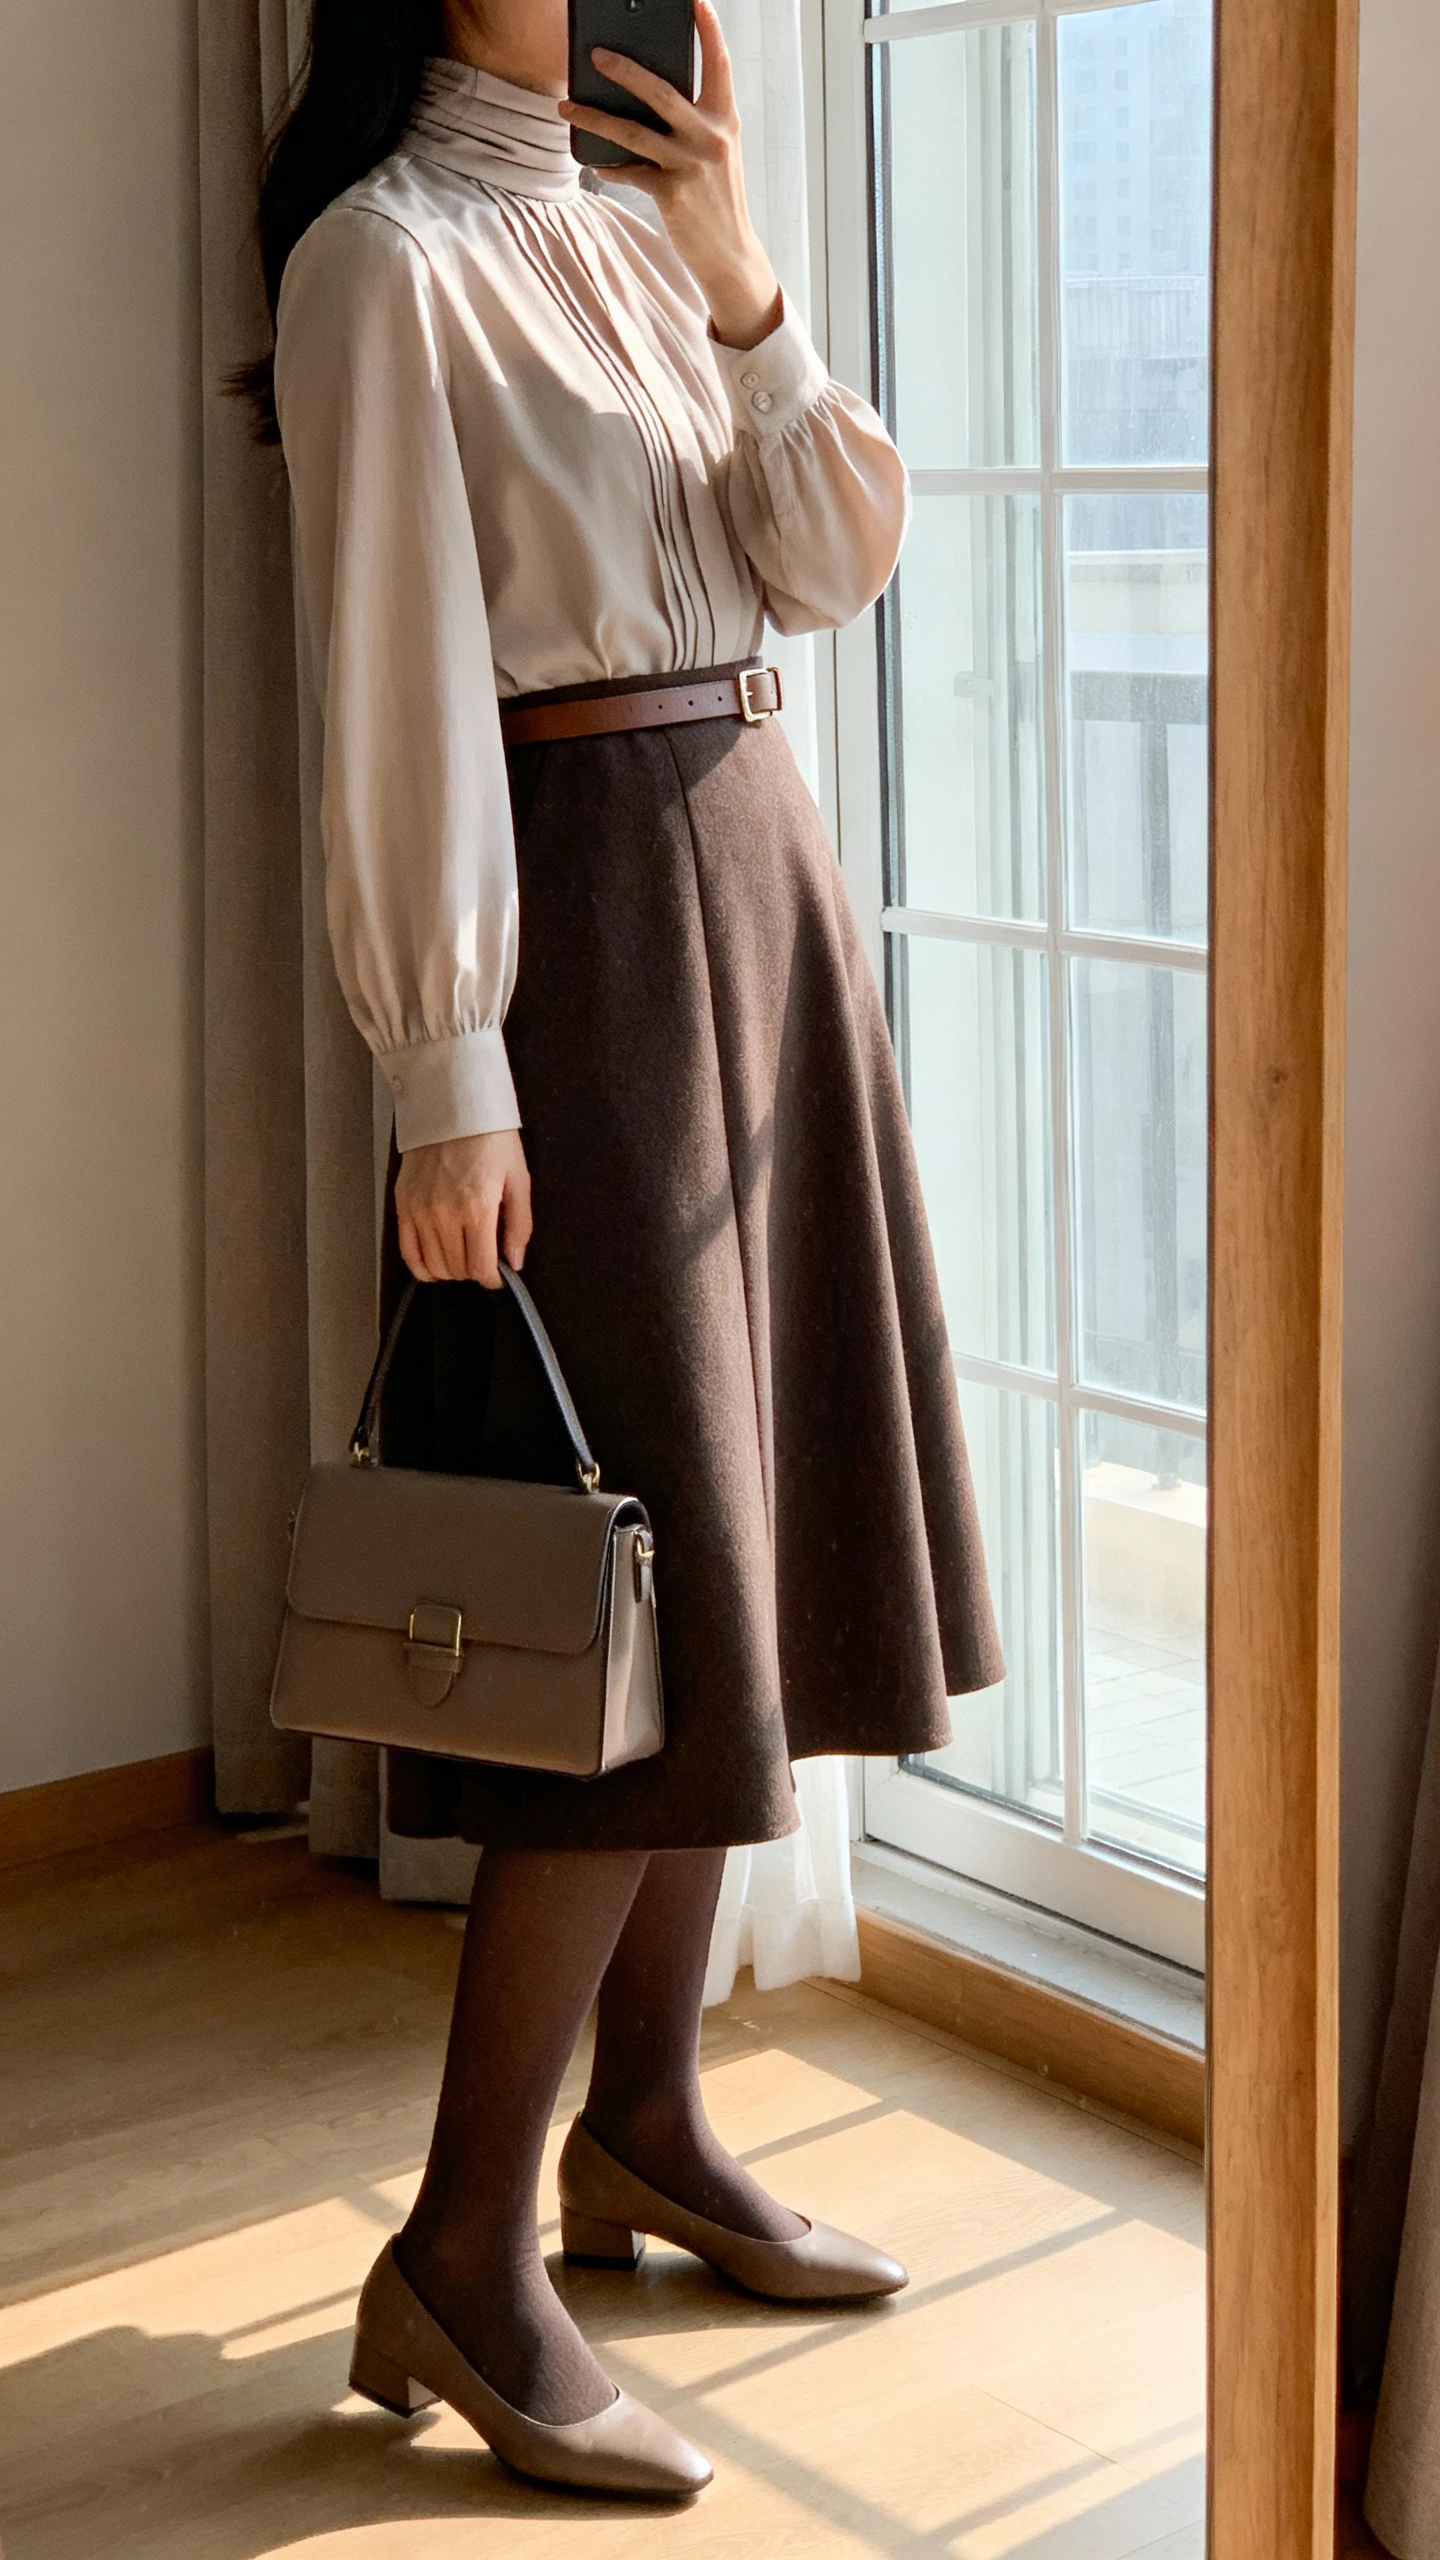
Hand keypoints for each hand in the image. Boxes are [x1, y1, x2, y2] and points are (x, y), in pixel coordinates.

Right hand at [395, 1130, 532, 1286]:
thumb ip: (519, 1224)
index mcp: (478, 1208)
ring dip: (451, 1271)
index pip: (482, 1267)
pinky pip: (407, 1251)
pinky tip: (434, 1266)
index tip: (498, 1275)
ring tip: (462, 1258)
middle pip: (458, 1269)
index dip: (493, 1279)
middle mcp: (445, 1213)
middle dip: (474, 1272)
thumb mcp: (518, 1178)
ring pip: (433, 1265)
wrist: (452, 1104)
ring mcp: (420, 1209)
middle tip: (483, 1260)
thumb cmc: (490, 1137)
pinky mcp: (403, 1203)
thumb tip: (515, 1261)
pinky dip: (421, 1267)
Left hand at [559, 0, 781, 350]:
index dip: (708, 29)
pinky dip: (610, 165)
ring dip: (594, 117)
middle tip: (594, 54)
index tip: (696, 0)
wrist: (730, 254)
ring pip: (633, 131)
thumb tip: (645, 97)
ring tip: (566, 107)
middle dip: (623, 69)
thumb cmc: (718, 199)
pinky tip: (595, 161)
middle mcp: (710, 136)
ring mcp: (690, 164)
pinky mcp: (672, 193)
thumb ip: (692, 122)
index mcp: (725, 119)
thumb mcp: (716, 153)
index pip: (718, 64)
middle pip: (660, 90)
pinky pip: (631, 171)